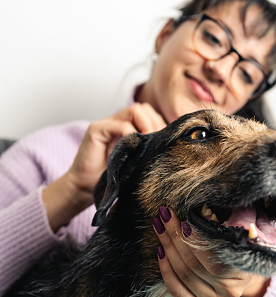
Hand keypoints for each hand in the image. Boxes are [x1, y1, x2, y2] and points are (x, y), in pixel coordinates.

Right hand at [43, 103, 165, 231]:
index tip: (164, 144)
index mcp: (127, 128)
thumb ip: (147, 150)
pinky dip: (130, 134)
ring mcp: (107, 124)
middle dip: (155, 123)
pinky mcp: (96, 130)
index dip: (160, 125)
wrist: (84, 188)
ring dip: (146, 125)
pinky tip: (132, 149)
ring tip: (146, 144)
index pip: (150, 114)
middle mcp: (117, 122)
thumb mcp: (135, 162)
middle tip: (156, 145)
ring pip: (135, 110)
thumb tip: (170, 147)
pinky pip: (120, 124)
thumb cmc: (110, 179)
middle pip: (144, 108)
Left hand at [153, 207, 268, 296]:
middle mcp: (229, 292)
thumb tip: (205, 211)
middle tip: (164, 216)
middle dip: (175, 237)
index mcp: (243, 274)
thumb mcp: (244, 233)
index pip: (213, 258)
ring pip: (182, 274)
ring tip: (159, 227)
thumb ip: (232, 224)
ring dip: (167, 248)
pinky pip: (177, 290)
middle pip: (193, 264)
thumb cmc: (241, 246)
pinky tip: (160, 251)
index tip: (182, 220)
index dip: (195, 240)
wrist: (245, 272)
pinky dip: (166, 270)